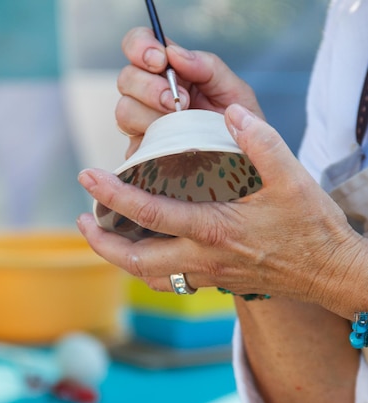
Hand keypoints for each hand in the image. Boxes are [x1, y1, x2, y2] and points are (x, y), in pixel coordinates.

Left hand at [78, 104, 365, 319]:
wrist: (327, 272)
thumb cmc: (311, 227)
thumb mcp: (292, 177)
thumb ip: (260, 142)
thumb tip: (228, 114)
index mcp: (214, 229)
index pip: (149, 213)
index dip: (113, 194)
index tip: (87, 176)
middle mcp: (204, 258)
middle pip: (135, 261)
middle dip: (100, 242)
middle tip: (81, 220)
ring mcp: (207, 275)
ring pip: (148, 277)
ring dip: (119, 260)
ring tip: (102, 236)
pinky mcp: (214, 281)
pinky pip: (169, 283)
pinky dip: (146, 270)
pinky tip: (142, 254)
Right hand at [116, 27, 262, 157]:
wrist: (244, 166)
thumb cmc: (240, 126)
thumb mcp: (234, 91)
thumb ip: (207, 66)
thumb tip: (174, 54)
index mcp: (171, 72)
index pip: (139, 45)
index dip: (140, 47)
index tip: (160, 61)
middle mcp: (150, 96)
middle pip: (126, 79)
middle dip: (148, 87)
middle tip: (177, 102)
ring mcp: (144, 127)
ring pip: (124, 111)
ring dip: (150, 116)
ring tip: (179, 126)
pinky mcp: (143, 156)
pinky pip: (131, 148)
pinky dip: (150, 144)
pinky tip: (171, 147)